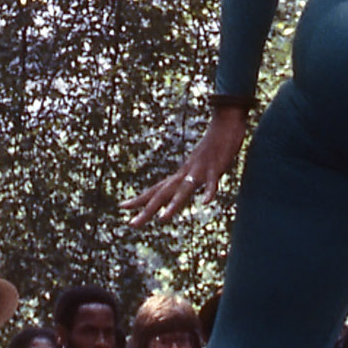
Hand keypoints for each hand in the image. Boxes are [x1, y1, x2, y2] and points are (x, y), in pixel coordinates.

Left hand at [125, 105, 248, 228]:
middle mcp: (185, 173)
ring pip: (184, 190)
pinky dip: (209, 192)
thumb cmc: (213, 145)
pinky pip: (212, 182)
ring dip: (173, 204)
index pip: (156, 189)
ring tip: (162, 219)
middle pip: (162, 194)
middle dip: (147, 210)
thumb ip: (192, 177)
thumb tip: (186, 187)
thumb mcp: (198, 165)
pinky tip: (205, 203)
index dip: (139, 199)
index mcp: (180, 175)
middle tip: (131, 225)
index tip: (122, 207)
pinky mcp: (215, 167)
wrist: (225, 123)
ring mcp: (199, 170)